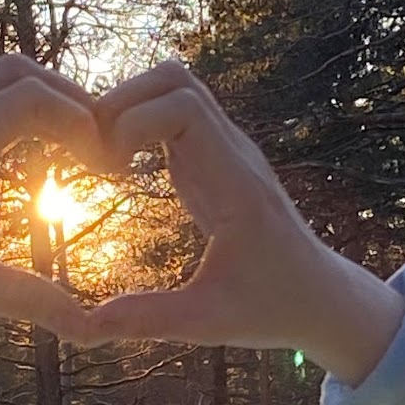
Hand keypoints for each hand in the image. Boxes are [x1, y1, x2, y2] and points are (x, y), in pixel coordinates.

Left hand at [0, 55, 102, 376]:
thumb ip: (31, 300)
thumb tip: (91, 328)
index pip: (30, 98)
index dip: (80, 120)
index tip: (102, 164)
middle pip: (10, 72)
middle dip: (62, 96)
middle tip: (93, 142)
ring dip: (26, 99)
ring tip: (61, 146)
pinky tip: (10, 163)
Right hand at [90, 62, 404, 385]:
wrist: (321, 296)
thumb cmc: (273, 308)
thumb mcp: (207, 323)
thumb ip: (147, 319)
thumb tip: (82, 327)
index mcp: (234, 184)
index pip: (183, 106)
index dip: (132, 120)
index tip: (109, 168)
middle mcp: (232, 154)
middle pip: (173, 78)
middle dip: (120, 103)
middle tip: (94, 157)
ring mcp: (225, 151)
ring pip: (174, 86)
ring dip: (128, 108)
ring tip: (103, 159)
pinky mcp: (215, 159)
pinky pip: (174, 113)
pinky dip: (138, 123)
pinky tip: (119, 168)